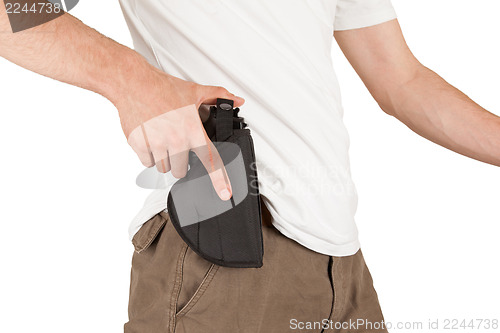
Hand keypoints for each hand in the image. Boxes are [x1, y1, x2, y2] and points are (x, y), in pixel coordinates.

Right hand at [114, 64, 244, 200]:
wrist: (133, 83)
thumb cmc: (162, 87)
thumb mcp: (195, 91)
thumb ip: (218, 96)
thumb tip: (237, 100)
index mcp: (192, 130)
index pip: (210, 160)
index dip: (219, 180)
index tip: (225, 194)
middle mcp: (176, 140)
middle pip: (181, 171)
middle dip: (179, 162)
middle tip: (176, 144)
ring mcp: (156, 145)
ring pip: (164, 168)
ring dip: (164, 159)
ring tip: (162, 138)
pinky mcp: (139, 146)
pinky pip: (147, 163)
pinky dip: (148, 155)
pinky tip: (150, 138)